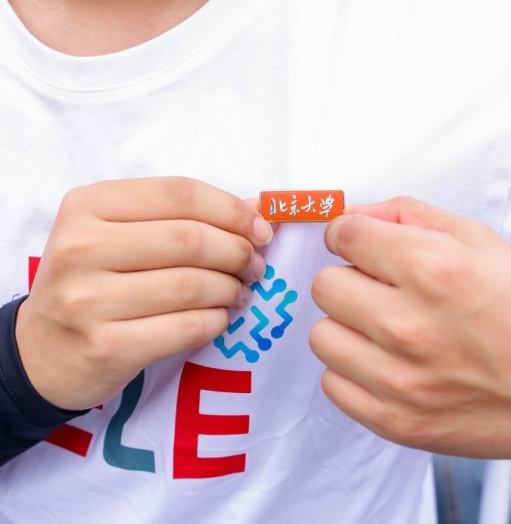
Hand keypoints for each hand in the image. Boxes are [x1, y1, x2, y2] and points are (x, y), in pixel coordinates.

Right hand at [16, 177, 272, 410]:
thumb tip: (253, 210)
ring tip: (240, 292)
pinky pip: (187, 327)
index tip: (260, 229)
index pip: (179, 193)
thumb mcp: (118, 235)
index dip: (231, 210)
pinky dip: (217, 321)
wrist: (42, 352)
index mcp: (88, 205)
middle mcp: (81, 248)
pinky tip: (220, 317)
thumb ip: (178, 217)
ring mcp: (88, 300)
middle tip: (254, 266)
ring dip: (232, 289)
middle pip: (190, 239)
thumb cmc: (91, 283)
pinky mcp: (106, 346)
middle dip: (238, 252)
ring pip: (192, 286)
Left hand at [310, 197, 510, 460]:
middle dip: (347, 278)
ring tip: (383, 329)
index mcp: (434, 271)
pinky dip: (352, 370)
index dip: (347, 234)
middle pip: (324, 285)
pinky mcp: (396, 421)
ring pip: (321, 336)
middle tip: (378, 288)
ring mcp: (400, 380)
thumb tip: (357, 215)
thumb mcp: (482, 242)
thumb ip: (411, 216)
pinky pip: (333, 384)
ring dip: (347, 326)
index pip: (343, 235)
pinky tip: (386, 363)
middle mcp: (409, 326)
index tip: (357, 244)